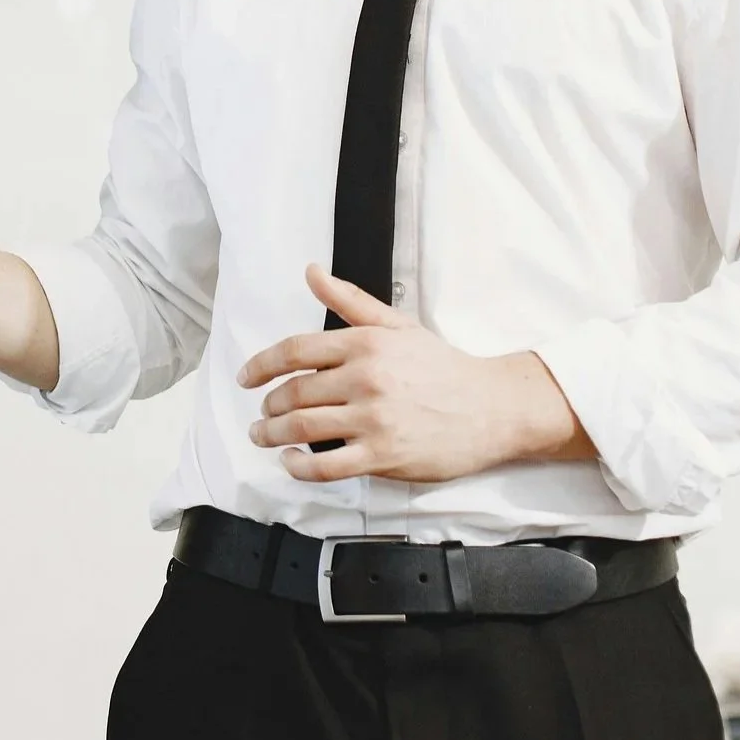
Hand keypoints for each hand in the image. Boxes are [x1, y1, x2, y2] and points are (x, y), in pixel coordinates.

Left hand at [238, 265, 592, 482]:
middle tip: (262, 414)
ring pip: (302, 428)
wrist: (493, 407)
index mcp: (365, 343)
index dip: (261, 365)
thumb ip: (350, 301)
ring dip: (272, 435)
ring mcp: (373, 419)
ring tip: (264, 436)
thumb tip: (312, 272)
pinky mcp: (383, 456)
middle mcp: (365, 379)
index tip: (246, 378)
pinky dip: (298, 467)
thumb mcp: (398, 325)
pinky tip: (290, 463)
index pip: (294, 350)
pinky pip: (326, 466)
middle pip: (293, 392)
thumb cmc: (444, 367)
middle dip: (268, 406)